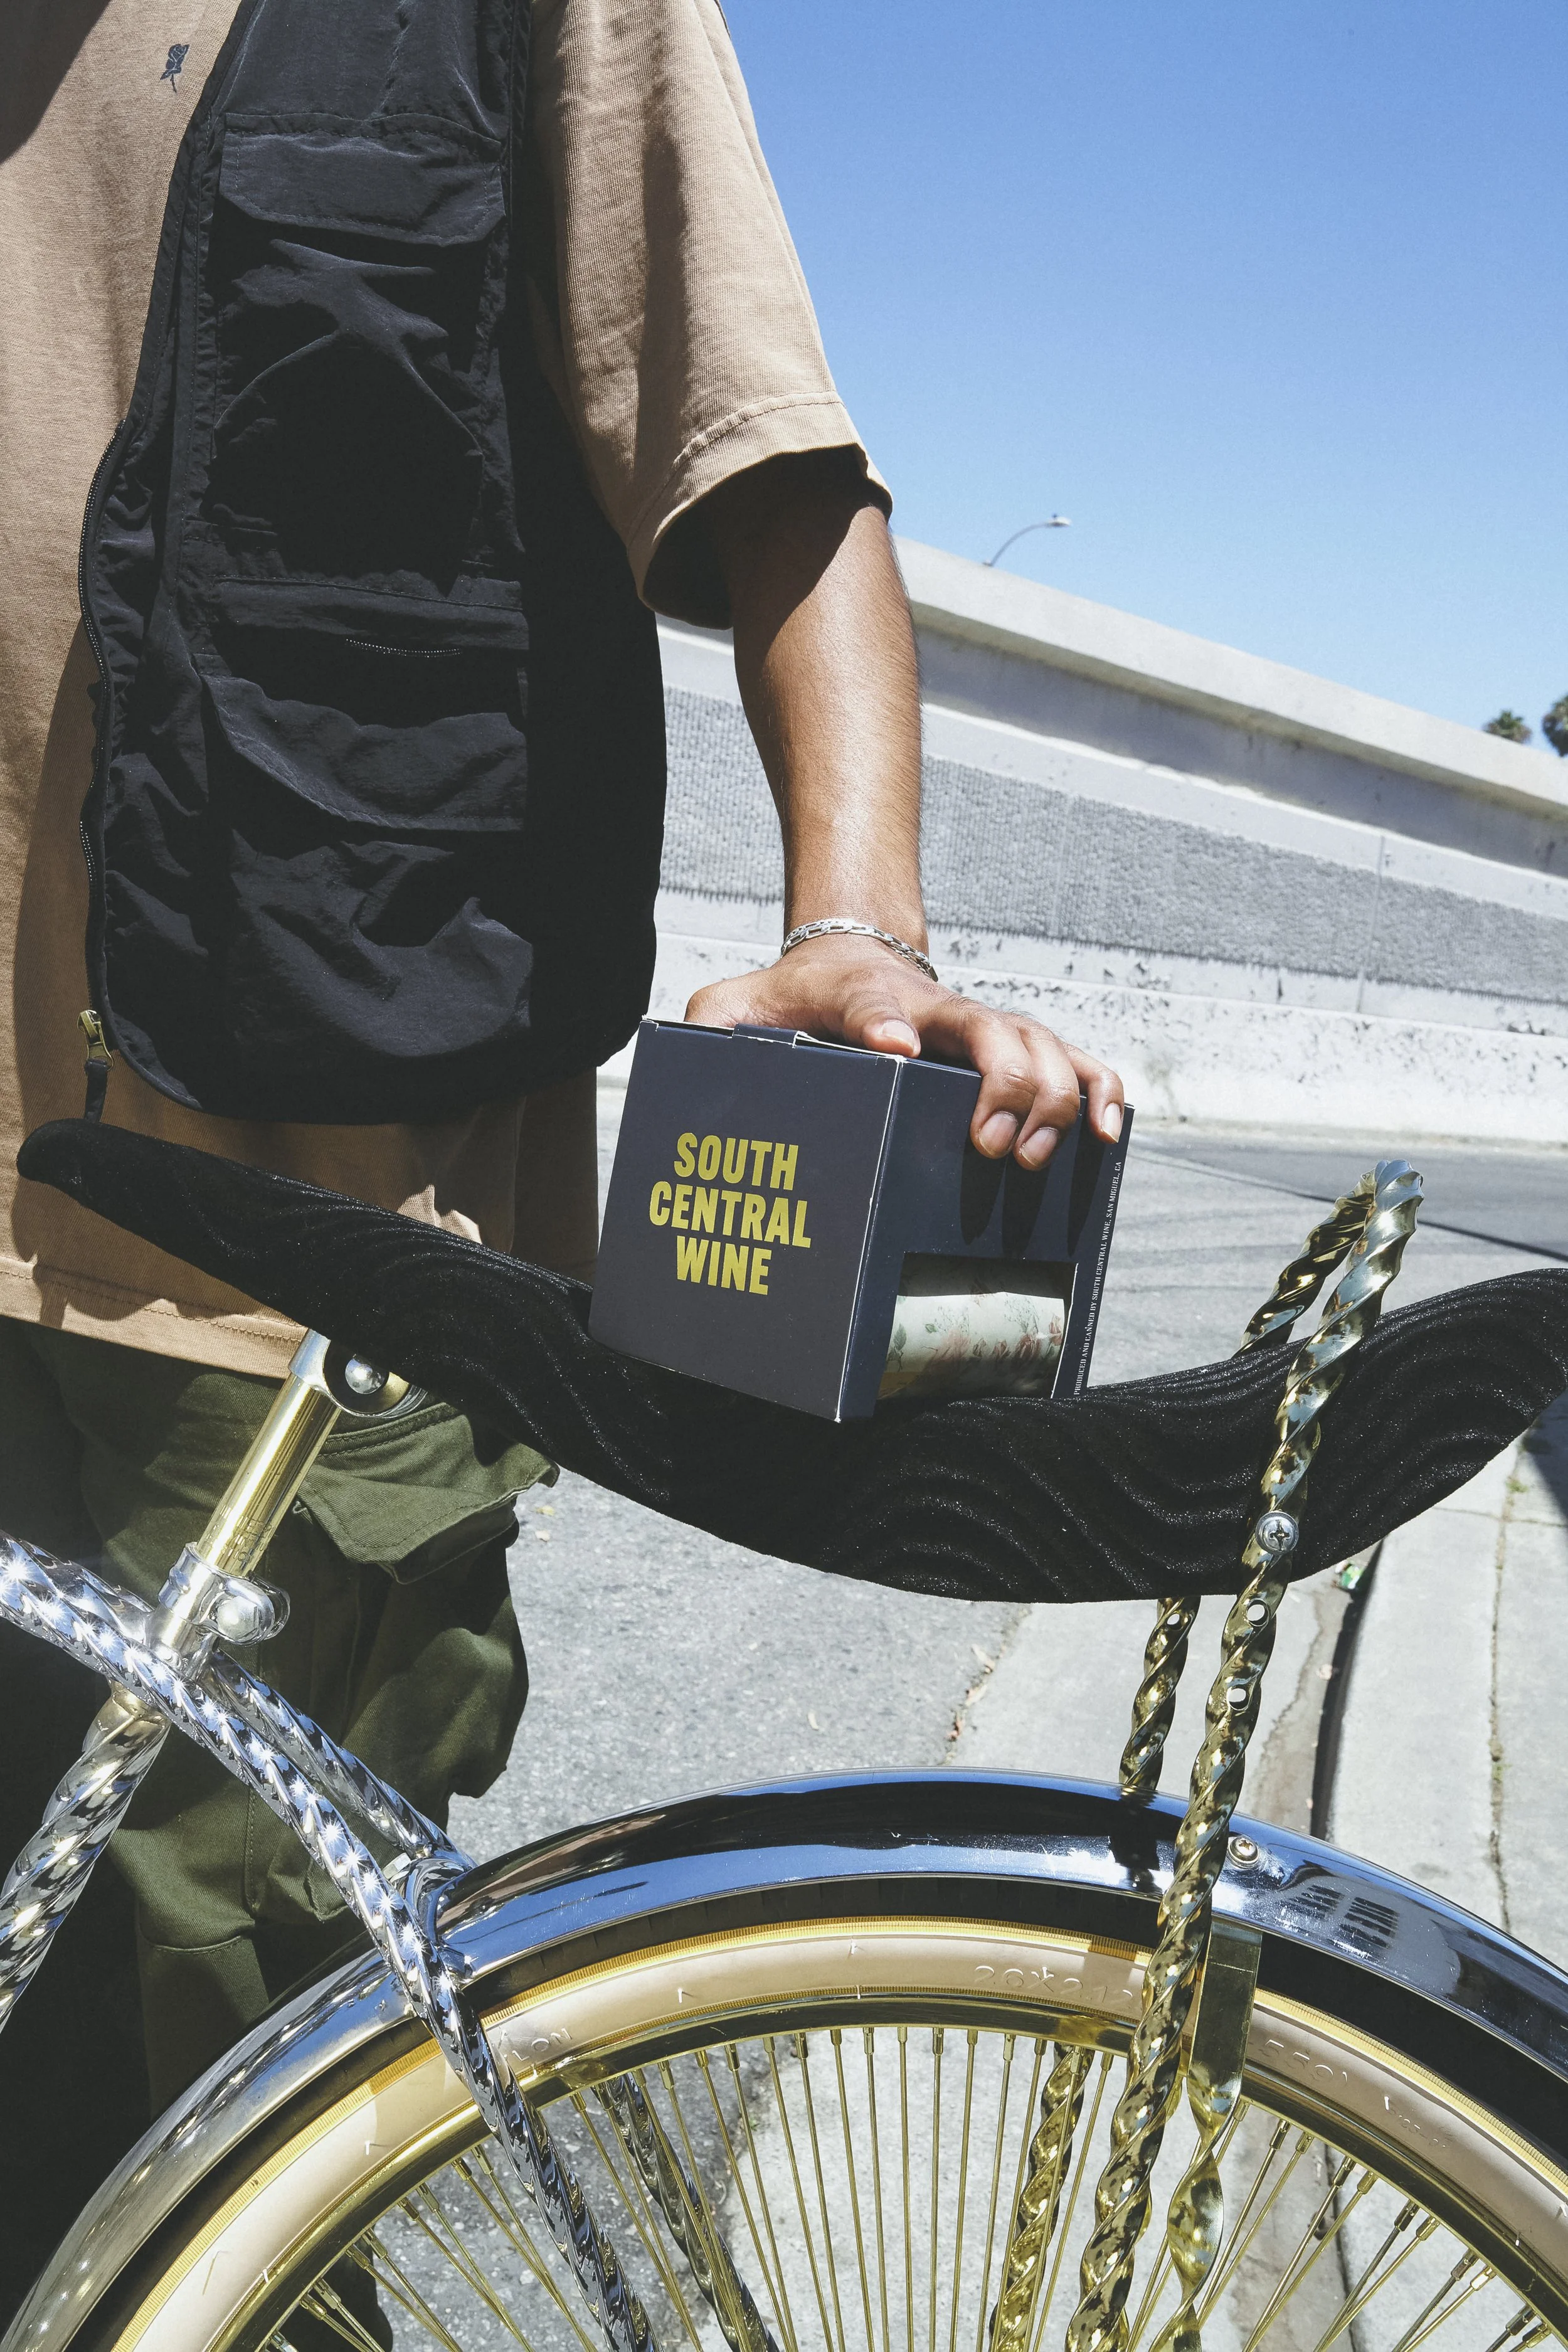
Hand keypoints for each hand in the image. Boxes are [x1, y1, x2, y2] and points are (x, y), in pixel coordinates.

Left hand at [685, 932, 1123, 1166]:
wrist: (851, 955)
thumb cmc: (795, 996)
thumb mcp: (737, 1004)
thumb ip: (715, 1022)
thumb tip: (704, 1054)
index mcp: (867, 996)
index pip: (876, 1004)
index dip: (886, 1022)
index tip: (895, 1049)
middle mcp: (939, 1010)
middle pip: (991, 1030)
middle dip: (1003, 1088)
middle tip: (986, 1148)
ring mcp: (985, 1027)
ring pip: (1044, 1046)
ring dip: (1052, 1100)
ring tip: (1032, 1158)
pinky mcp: (1016, 1049)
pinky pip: (1078, 1062)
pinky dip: (1102, 1091)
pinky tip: (1109, 1135)